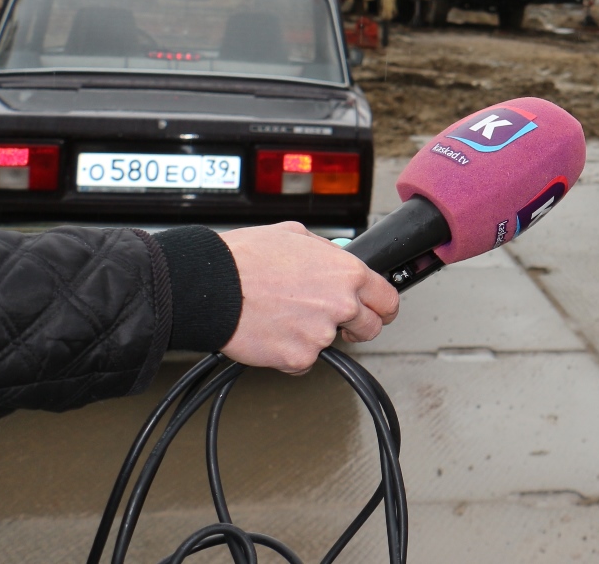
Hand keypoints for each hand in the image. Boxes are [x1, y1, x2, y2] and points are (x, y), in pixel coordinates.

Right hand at [218, 222, 400, 372]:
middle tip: (332, 321)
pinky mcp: (298, 358)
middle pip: (370, 328)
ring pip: (330, 344)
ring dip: (313, 336)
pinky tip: (271, 332)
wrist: (210, 286)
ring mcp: (321, 334)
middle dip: (356, 327)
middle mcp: (342, 304)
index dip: (383, 307)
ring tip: (283, 316)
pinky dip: (289, 353)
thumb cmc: (246, 258)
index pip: (387, 299)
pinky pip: (303, 362)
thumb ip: (326, 252)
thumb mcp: (297, 236)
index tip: (379, 312)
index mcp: (348, 273)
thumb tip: (337, 257)